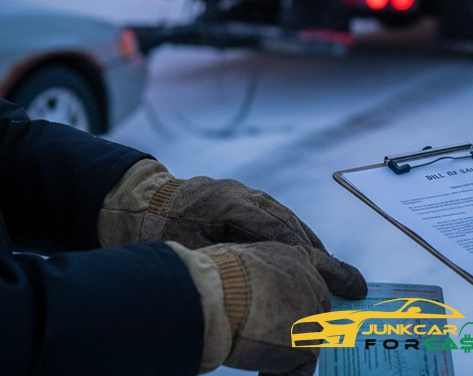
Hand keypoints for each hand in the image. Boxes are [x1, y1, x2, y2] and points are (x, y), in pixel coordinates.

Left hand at [99, 160, 326, 250]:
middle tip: (333, 266)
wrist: (139, 202)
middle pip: (283, 217)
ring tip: (325, 259)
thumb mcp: (185, 248)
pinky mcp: (238, 197)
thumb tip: (250, 280)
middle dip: (310, 242)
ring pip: (280, 213)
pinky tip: (300, 245)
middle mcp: (239, 193)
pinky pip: (270, 212)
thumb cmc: (157, 229)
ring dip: (303, 235)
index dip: (296, 247)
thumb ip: (218, 259)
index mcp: (226, 202)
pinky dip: (288, 228)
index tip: (317, 266)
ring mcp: (240, 192)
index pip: (270, 225)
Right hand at [172, 241, 367, 374]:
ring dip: (282, 353)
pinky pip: (297, 372)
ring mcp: (313, 318)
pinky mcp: (307, 348)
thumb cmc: (218, 277)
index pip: (329, 268)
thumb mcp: (247, 261)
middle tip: (272, 337)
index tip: (359, 289)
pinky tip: (264, 374)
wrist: (218, 295)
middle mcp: (312, 285)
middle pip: (317, 314)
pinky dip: (277, 375)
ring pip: (304, 345)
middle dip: (299, 329)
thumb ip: (264, 279)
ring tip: (254, 349)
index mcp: (297, 258)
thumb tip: (257, 298)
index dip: (345, 279)